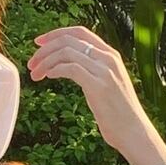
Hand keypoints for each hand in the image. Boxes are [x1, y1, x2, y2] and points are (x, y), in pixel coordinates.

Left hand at [26, 26, 157, 164]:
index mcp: (110, 55)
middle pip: (70, 39)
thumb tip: (73, 69)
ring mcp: (104, 70)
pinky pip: (70, 68)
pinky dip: (54, 69)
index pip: (80, 32)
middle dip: (45, 48)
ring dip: (45, 61)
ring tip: (35, 74)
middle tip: (31, 62)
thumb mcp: (107, 85)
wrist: (134, 131)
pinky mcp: (98, 85)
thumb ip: (94, 72)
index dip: (56, 34)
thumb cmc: (119, 114)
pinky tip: (47, 77)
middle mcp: (108, 58)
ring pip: (67, 52)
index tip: (39, 42)